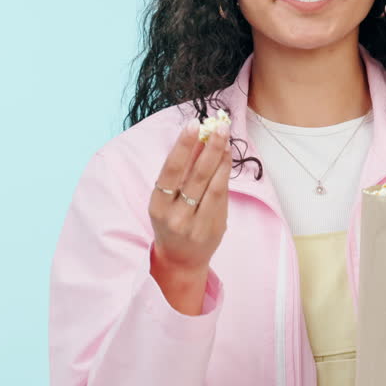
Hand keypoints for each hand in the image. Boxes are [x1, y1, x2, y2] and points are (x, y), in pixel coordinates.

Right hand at [148, 119, 232, 274]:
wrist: (180, 260)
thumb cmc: (172, 221)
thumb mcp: (167, 199)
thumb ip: (181, 171)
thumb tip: (198, 137)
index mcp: (157, 206)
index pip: (170, 172)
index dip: (182, 147)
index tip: (193, 125)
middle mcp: (175, 216)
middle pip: (196, 177)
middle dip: (209, 148)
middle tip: (219, 126)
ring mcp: (196, 225)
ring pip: (212, 186)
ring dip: (221, 158)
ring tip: (225, 136)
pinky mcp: (214, 228)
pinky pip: (222, 196)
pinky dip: (225, 174)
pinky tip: (227, 157)